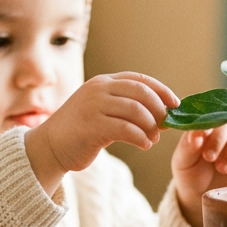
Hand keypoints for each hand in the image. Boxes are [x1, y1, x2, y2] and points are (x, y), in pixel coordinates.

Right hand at [24, 72, 178, 195]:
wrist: (50, 146)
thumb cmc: (82, 131)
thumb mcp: (104, 111)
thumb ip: (127, 108)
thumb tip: (164, 115)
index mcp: (103, 82)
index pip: (139, 80)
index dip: (161, 90)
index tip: (176, 104)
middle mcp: (98, 89)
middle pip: (141, 92)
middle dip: (158, 109)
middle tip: (164, 125)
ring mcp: (93, 106)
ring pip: (135, 110)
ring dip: (150, 126)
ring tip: (153, 139)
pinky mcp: (91, 126)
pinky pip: (126, 130)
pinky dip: (140, 138)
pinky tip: (144, 145)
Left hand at [171, 123, 226, 226]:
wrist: (201, 196)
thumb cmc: (190, 173)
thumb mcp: (183, 159)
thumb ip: (188, 144)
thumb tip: (195, 134)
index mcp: (207, 126)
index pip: (210, 117)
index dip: (206, 126)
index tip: (196, 142)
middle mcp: (226, 131)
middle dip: (218, 140)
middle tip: (209, 158)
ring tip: (221, 168)